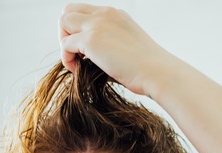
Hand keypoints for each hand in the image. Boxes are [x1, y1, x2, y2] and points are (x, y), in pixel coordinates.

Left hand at [59, 3, 175, 95]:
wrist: (158, 72)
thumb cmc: (146, 68)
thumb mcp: (127, 46)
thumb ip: (108, 44)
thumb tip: (88, 58)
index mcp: (115, 14)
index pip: (84, 11)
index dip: (77, 29)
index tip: (84, 49)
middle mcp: (105, 14)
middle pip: (69, 11)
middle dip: (66, 31)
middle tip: (75, 53)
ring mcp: (97, 24)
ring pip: (63, 21)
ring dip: (64, 42)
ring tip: (76, 62)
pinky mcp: (91, 40)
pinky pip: (65, 44)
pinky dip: (67, 58)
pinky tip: (77, 70)